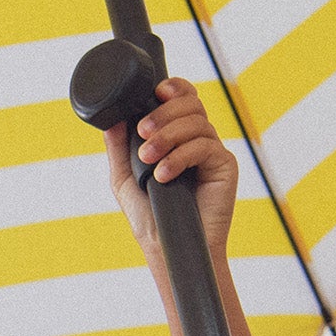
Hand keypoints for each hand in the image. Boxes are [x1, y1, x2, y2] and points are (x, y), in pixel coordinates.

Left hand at [104, 78, 237, 256]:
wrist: (168, 247)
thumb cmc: (149, 217)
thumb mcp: (124, 178)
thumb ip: (118, 147)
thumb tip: (111, 117)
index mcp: (176, 136)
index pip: (181, 98)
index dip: (173, 88)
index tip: (155, 93)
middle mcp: (196, 139)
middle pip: (190, 103)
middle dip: (164, 114)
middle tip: (144, 133)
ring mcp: (211, 151)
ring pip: (197, 122)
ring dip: (168, 136)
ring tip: (149, 159)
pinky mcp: (224, 166)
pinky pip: (205, 146)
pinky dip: (181, 157)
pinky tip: (165, 175)